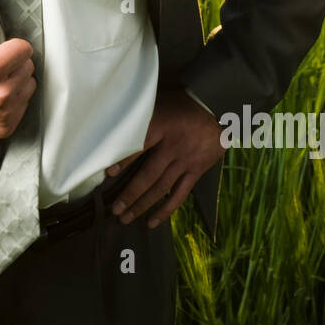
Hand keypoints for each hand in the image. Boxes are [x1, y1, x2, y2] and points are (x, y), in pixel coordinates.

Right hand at [0, 0, 35, 140]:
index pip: (24, 49)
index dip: (12, 46)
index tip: (0, 51)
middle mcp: (2, 94)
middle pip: (28, 67)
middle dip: (14, 63)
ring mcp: (5, 113)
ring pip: (29, 86)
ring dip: (17, 82)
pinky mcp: (6, 128)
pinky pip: (24, 106)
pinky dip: (14, 101)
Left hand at [104, 86, 225, 228]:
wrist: (217, 108)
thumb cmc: (182, 104)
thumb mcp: (160, 102)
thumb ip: (141, 116)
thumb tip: (114, 125)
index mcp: (161, 127)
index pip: (139, 146)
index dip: (123, 161)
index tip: (108, 174)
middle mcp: (173, 147)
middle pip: (148, 175)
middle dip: (130, 194)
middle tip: (114, 210)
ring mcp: (185, 161)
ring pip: (161, 188)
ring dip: (142, 205)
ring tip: (125, 218)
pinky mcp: (196, 170)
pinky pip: (179, 194)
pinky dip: (166, 210)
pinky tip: (152, 221)